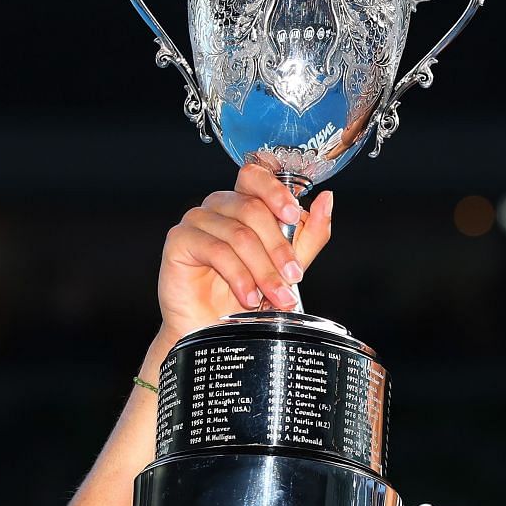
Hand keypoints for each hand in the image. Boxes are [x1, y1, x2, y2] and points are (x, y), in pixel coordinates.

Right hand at [157, 162, 334, 336]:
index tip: (293, 214)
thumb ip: (310, 234)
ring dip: (263, 270)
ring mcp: (197, 220)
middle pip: (253, 210)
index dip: (275, 190)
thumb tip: (327, 200)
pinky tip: (248, 296)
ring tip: (274, 297)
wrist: (212, 328)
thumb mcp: (288, 265)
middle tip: (293, 278)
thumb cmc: (246, 295)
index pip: (256, 176)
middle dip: (279, 249)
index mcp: (244, 202)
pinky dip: (239, 276)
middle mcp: (219, 206)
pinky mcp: (179, 240)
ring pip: (238, 234)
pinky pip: (216, 251)